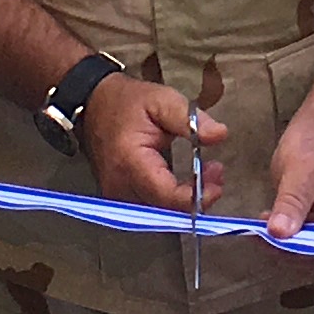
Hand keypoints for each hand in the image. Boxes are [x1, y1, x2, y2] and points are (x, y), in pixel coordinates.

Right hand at [77, 70, 226, 212]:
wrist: (93, 103)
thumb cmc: (127, 102)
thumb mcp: (162, 101)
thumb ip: (190, 119)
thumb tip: (220, 134)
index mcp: (130, 163)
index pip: (166, 195)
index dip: (195, 196)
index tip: (218, 183)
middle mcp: (120, 186)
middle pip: (165, 210)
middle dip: (197, 197)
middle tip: (216, 172)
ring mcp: (117, 195)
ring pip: (160, 213)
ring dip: (187, 199)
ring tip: (205, 173)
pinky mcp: (119, 197)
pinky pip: (151, 207)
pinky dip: (173, 199)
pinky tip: (188, 182)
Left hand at [266, 107, 313, 237]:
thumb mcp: (301, 169)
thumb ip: (293, 202)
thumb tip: (279, 234)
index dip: (301, 246)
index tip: (271, 237)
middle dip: (289, 247)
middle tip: (259, 233)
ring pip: (309, 250)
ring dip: (284, 242)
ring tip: (261, 226)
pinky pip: (303, 240)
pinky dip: (285, 235)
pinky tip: (267, 222)